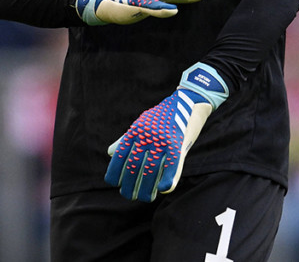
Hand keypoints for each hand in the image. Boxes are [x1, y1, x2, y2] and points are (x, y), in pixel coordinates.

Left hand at [105, 63, 228, 201]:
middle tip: (129, 195)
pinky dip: (168, 179)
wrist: (188, 100)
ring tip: (145, 198)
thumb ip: (126, 138)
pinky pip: (172, 165)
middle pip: (134, 166)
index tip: (115, 183)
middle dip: (129, 184)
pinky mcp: (178, 144)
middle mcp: (147, 136)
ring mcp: (162, 140)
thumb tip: (110, 153)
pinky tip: (164, 190)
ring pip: (151, 170)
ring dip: (147, 188)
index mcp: (136, 131)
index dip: (115, 171)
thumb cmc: (163, 115)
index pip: (120, 155)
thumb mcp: (143, 123)